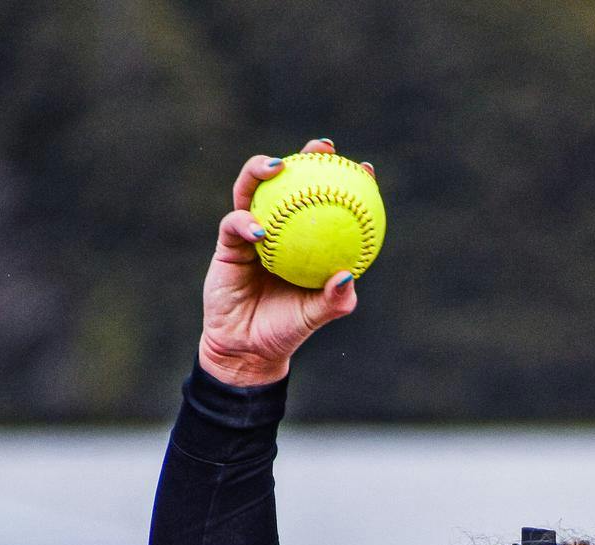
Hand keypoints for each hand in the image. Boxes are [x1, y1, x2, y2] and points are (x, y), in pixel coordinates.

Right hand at [198, 139, 370, 386]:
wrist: (247, 348)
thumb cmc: (286, 330)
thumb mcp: (314, 316)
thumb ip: (335, 300)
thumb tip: (349, 275)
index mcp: (307, 240)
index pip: (327, 202)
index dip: (346, 180)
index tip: (366, 170)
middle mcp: (281, 227)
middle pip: (291, 181)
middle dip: (307, 156)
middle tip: (323, 147)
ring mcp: (252, 231)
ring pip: (254, 189)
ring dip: (262, 171)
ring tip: (277, 167)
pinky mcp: (228, 242)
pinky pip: (234, 224)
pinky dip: (244, 222)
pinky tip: (258, 228)